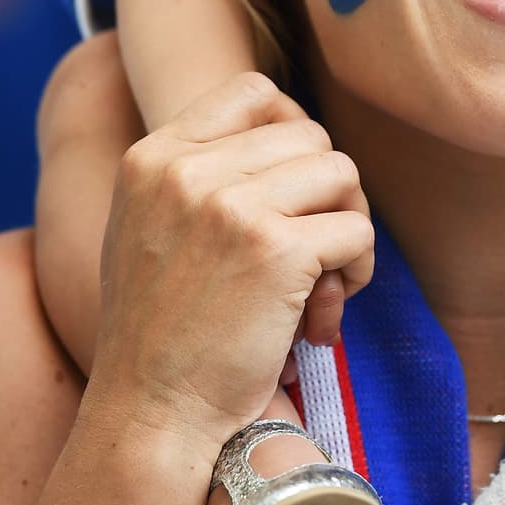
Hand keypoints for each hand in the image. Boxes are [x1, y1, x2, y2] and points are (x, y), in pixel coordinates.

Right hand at [88, 74, 373, 453]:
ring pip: (341, 174)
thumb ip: (197, 177)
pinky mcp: (277, 251)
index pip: (254, 92)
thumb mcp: (147, 228)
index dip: (293, 132)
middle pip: (310, 137)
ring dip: (348, 226)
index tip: (296, 186)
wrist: (151, 413)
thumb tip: (292, 132)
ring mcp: (232, 206)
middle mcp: (188, 171)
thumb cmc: (159, 333)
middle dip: (326, 192)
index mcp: (152, 157)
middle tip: (314, 250)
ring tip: (323, 278)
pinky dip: (356, 271)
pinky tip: (324, 311)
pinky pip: (356, 232)